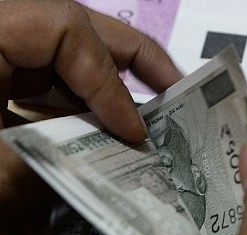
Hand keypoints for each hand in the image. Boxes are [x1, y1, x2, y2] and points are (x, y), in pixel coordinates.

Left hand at [0, 0, 181, 228]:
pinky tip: (97, 130)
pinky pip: (35, 81)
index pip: (65, 30)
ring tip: (148, 110)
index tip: (135, 132)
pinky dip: (71, 104)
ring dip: (105, 82)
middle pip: (71, 24)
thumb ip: (47, 164)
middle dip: (131, 57)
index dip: (110, 81)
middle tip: (177, 88)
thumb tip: (106, 162)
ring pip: (57, 53)